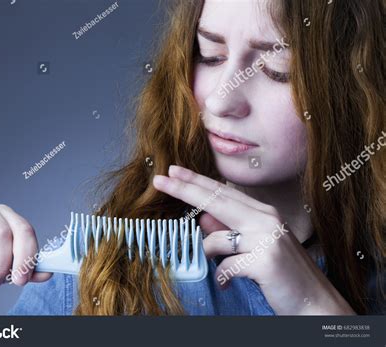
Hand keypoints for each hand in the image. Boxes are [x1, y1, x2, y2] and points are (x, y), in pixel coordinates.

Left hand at [153, 165, 354, 314]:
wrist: (314, 303)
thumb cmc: (281, 273)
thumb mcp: (254, 246)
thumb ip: (228, 231)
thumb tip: (203, 219)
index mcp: (262, 213)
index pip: (222, 192)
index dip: (195, 181)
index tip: (173, 171)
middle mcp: (265, 219)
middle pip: (216, 201)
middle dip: (185, 189)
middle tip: (160, 180)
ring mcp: (267, 238)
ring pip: (216, 239)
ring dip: (210, 255)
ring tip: (223, 270)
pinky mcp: (265, 260)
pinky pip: (226, 266)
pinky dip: (223, 277)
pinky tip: (229, 283)